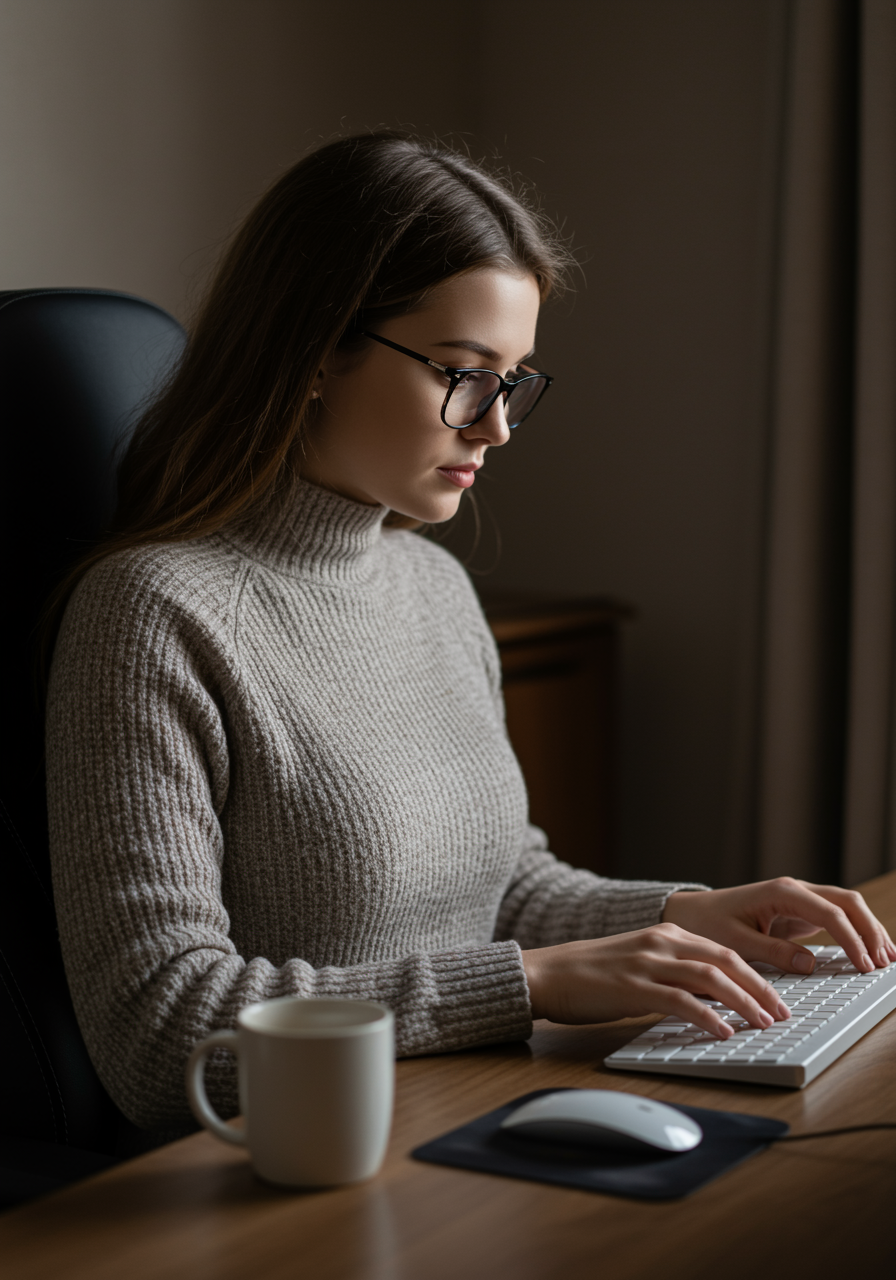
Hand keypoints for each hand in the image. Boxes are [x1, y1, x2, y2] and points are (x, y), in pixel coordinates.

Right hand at [521, 924, 789, 1038]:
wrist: (548, 973)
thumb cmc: (592, 975)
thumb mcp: (641, 964)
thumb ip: (675, 974)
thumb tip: (714, 1000)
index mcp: (666, 933)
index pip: (724, 950)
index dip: (757, 974)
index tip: (778, 996)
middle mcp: (661, 942)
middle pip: (726, 960)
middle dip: (760, 987)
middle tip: (783, 1012)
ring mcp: (648, 963)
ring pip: (710, 977)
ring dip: (744, 1002)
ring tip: (764, 1023)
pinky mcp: (633, 987)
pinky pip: (680, 1001)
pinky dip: (708, 1016)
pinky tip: (724, 1032)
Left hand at [662, 877, 895, 973]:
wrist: (690, 914)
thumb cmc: (708, 925)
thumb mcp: (736, 942)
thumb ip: (773, 952)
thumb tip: (810, 964)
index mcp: (781, 892)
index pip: (831, 914)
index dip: (853, 940)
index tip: (865, 966)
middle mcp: (795, 890)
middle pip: (847, 902)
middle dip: (870, 930)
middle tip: (885, 962)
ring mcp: (799, 899)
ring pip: (846, 906)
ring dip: (868, 929)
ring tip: (888, 957)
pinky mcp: (798, 912)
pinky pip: (835, 917)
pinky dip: (855, 931)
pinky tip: (868, 949)